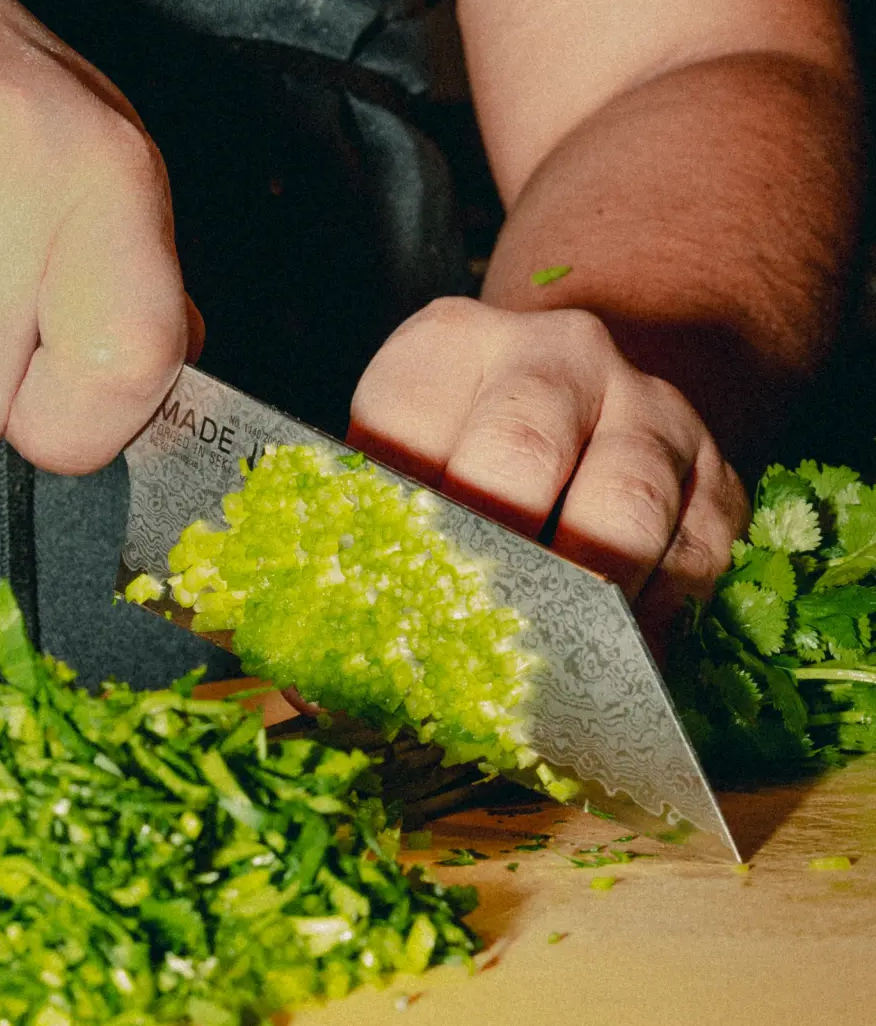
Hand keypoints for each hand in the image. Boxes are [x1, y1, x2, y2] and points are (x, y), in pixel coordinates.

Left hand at [348, 297, 749, 641]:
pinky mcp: (714, 469)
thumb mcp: (399, 448)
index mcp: (449, 344)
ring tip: (537, 670)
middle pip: (518, 454)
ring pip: (622, 505)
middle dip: (486, 561)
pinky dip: (652, 620)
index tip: (364, 616)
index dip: (385, 533)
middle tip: (455, 645)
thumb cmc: (466, 437)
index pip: (406, 433)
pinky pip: (694, 551)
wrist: (585, 382)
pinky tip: (610, 664)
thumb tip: (311, 682)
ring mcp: (646, 406)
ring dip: (576, 600)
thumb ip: (358, 537)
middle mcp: (557, 355)